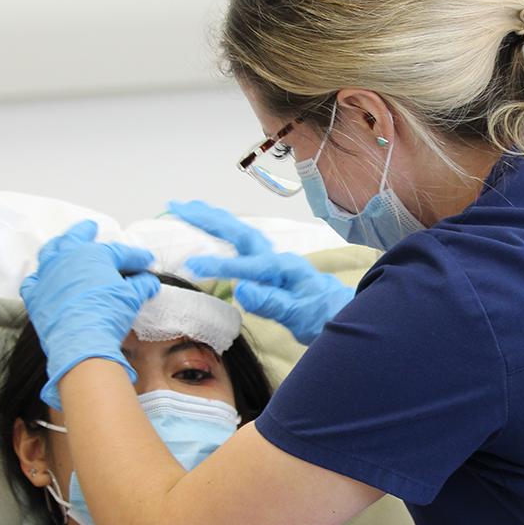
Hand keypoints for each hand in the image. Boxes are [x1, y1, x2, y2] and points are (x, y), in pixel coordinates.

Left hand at [21, 220, 159, 408]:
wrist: (80, 338)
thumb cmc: (106, 314)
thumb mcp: (132, 297)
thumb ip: (141, 285)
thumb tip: (149, 282)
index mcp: (94, 255)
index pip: (120, 252)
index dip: (136, 257)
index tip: (146, 262)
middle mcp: (68, 258)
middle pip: (76, 237)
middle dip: (85, 231)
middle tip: (91, 227)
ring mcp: (48, 274)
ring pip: (50, 252)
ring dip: (58, 246)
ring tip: (62, 243)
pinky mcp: (35, 295)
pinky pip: (33, 282)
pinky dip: (39, 280)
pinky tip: (43, 281)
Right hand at [169, 200, 354, 344]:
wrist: (345, 314)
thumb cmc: (325, 317)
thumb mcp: (301, 316)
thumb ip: (274, 304)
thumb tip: (244, 291)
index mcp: (284, 269)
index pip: (248, 266)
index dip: (222, 266)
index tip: (195, 266)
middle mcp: (276, 259)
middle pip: (238, 232)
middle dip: (207, 219)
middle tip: (178, 207)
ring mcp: (273, 261)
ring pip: (238, 234)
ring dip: (212, 219)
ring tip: (186, 208)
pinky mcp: (269, 268)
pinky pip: (241, 245)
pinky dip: (222, 232)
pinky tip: (209, 228)